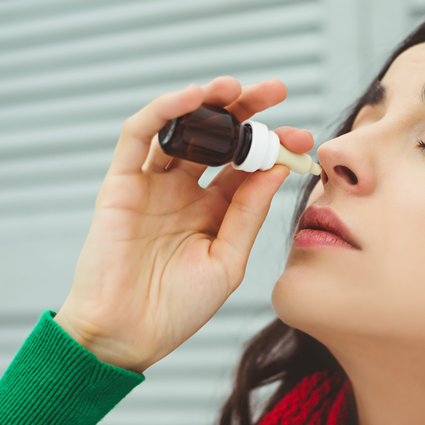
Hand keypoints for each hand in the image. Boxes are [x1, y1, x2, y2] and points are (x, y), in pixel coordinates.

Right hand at [54, 76, 313, 371]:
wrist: (128, 336)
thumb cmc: (178, 309)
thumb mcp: (228, 262)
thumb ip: (249, 214)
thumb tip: (277, 169)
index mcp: (214, 211)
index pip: (248, 166)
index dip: (275, 146)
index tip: (304, 136)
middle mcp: (184, 192)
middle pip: (218, 139)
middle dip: (246, 111)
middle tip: (276, 90)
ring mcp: (152, 185)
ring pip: (181, 129)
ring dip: (206, 103)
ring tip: (234, 88)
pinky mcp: (120, 184)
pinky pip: (138, 137)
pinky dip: (163, 111)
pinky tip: (192, 98)